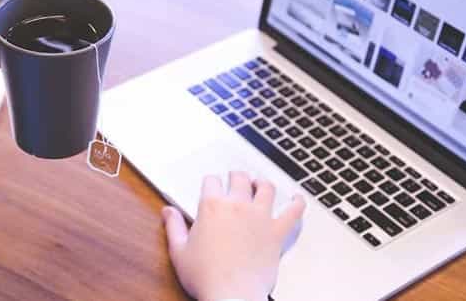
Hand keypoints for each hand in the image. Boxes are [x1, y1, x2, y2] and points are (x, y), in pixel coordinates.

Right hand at [162, 172, 304, 300]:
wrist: (232, 296)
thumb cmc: (205, 277)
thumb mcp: (179, 252)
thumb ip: (174, 227)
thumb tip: (167, 211)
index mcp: (212, 207)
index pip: (211, 181)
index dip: (210, 182)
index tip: (211, 186)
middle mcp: (238, 206)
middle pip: (239, 178)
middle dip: (236, 176)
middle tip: (235, 179)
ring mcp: (260, 217)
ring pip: (266, 188)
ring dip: (262, 183)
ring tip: (259, 184)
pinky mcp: (277, 232)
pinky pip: (293, 212)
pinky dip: (298, 203)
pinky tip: (298, 199)